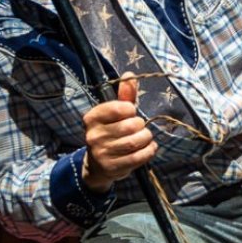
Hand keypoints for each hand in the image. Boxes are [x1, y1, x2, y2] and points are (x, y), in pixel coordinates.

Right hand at [81, 73, 156, 191]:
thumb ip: (124, 95)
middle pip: (132, 125)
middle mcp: (93, 135)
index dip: (131, 110)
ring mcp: (101, 153)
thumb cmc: (111, 132)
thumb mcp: (115, 113)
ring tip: (144, 138)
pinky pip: (139, 157)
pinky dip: (149, 151)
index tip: (129, 113)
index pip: (120, 108)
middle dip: (141, 126)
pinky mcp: (112, 167)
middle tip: (138, 128)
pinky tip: (148, 148)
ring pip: (136, 141)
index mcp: (92, 118)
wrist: (98, 165)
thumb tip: (129, 75)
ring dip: (146, 138)